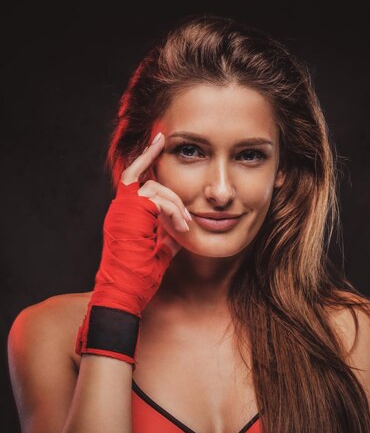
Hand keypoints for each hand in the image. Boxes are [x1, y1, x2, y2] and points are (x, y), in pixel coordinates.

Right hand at [75, 131, 192, 365]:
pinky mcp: (131, 214)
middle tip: (187, 218)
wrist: (124, 293)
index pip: (134, 176)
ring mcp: (122, 209)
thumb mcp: (157, 251)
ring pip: (157, 190)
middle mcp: (119, 208)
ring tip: (186, 228)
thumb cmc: (138, 277)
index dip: (147, 157)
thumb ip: (166, 233)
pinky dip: (175, 212)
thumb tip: (181, 226)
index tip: (160, 139)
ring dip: (177, 208)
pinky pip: (159, 200)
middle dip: (174, 195)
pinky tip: (183, 229)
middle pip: (150, 181)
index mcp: (124, 213)